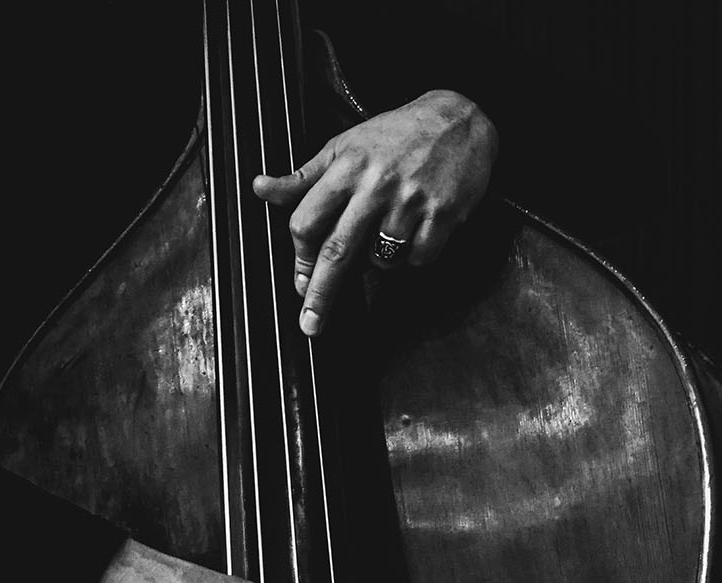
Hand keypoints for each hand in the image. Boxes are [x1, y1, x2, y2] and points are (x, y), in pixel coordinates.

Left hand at [251, 90, 497, 335]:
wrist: (460, 119)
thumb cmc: (396, 135)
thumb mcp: (345, 146)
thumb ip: (304, 177)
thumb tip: (261, 188)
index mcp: (346, 168)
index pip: (308, 222)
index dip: (301, 256)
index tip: (301, 280)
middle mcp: (376, 185)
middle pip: (338, 251)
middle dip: (320, 293)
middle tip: (310, 325)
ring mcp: (410, 202)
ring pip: (380, 261)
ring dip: (379, 261)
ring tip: (388, 231)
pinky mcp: (441, 215)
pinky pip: (416, 259)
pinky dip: (413, 257)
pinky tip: (416, 231)